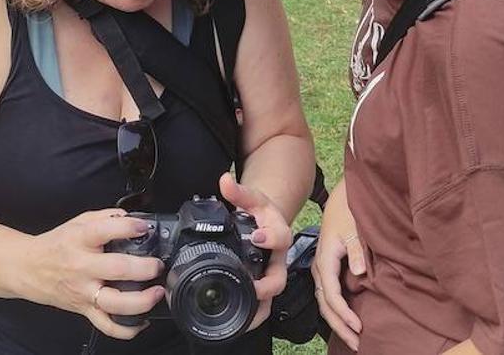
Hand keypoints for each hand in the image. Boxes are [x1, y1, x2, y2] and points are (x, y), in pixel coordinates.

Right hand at [24, 209, 165, 339]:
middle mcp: (82, 267)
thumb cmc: (54, 246)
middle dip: (145, 267)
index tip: (143, 227)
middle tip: (157, 265)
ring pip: (116, 303)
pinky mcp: (84, 309)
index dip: (127, 227)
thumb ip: (104, 218)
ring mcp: (84, 292)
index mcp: (79, 241)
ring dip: (142, 300)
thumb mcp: (76, 223)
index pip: (104, 231)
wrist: (28, 268)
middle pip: (117, 269)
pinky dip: (128, 329)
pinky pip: (108, 326)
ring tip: (157, 292)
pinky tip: (142, 320)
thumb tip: (129, 217)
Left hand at [218, 172, 292, 331]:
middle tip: (249, 286)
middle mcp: (278, 259)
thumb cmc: (261, 213)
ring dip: (258, 308)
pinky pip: (261, 306)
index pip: (280, 237)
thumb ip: (238, 191)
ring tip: (242, 316)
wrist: (268, 223)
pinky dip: (252, 316)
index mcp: (278, 234)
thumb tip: (224, 180)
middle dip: (265, 285)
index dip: (269, 238)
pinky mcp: (263, 287)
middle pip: (278, 278)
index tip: (256, 237)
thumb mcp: (252, 198)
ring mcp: (271, 275)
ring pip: (271, 298)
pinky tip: (238, 322)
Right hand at [311, 183, 364, 350]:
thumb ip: (357, 251)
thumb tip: (359, 272)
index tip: (359, 327)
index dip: (344, 313)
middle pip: (325, 305)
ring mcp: (321, 271)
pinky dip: (336, 312)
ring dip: (337, 322)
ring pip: (324, 303)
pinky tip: (348, 320)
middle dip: (339, 326)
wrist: (339, 202)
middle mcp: (319, 269)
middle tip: (357, 344)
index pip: (331, 295)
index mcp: (325, 261)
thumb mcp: (353, 230)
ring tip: (354, 338)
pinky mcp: (326, 271)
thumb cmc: (347, 214)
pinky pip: (327, 297)